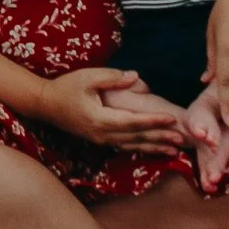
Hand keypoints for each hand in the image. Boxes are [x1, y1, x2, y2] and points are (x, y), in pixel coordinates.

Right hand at [36, 67, 185, 151]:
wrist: (46, 104)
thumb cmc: (66, 87)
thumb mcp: (87, 77)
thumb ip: (112, 77)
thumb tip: (136, 77)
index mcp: (100, 119)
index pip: (133, 121)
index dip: (153, 121)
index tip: (171, 119)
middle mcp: (102, 134)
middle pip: (136, 137)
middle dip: (160, 138)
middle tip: (182, 139)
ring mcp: (101, 140)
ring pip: (133, 145)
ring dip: (154, 147)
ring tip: (174, 151)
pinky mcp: (100, 140)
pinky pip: (125, 146)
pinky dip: (142, 148)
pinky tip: (154, 149)